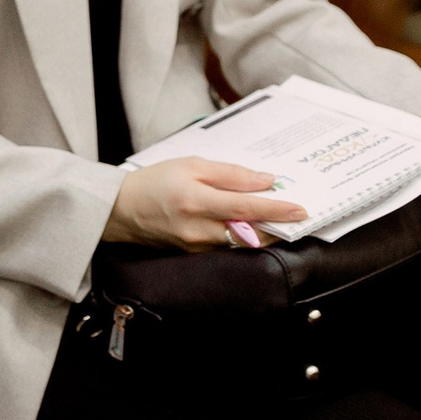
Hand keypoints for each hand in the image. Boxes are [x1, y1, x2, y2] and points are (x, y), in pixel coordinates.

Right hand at [105, 158, 306, 249]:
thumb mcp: (191, 164)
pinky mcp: (193, 254)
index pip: (246, 208)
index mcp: (196, 201)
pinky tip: (249, 225)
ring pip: (240, 243)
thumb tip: (264, 180)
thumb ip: (230, 174)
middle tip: (295, 216)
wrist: (120, 209)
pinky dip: (242, 237)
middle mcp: (198, 229)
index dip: (276, 209)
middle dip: (276, 226)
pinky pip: (226, 247)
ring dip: (262, 232)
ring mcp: (196, 246)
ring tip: (275, 218)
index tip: (300, 209)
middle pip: (250, 233)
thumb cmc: (154, 181)